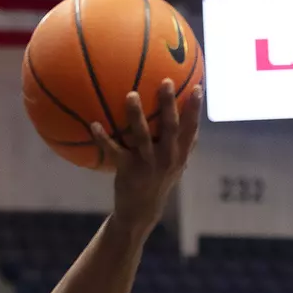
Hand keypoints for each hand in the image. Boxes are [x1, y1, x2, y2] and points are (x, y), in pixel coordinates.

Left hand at [93, 80, 203, 228]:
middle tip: (165, 81)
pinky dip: (103, 138)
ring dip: (136, 115)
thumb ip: (181, 143)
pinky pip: (115, 151)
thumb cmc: (157, 180)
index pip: (192, 128)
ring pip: (142, 136)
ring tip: (130, 95)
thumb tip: (188, 116)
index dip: (195, 109)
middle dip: (169, 104)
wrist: (141, 211)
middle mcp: (167, 158)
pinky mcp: (128, 171)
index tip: (198, 87)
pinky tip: (94, 124)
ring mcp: (148, 164)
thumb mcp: (175, 164)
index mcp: (179, 154)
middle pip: (170, 127)